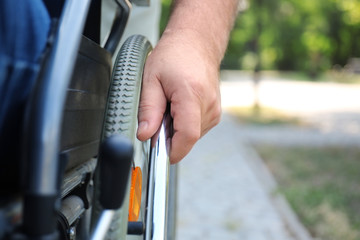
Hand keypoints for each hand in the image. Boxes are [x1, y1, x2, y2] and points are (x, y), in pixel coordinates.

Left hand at [136, 29, 220, 163]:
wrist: (197, 42)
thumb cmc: (175, 54)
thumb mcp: (151, 79)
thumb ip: (148, 110)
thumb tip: (144, 135)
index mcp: (192, 95)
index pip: (187, 136)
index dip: (172, 150)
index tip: (158, 153)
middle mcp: (209, 104)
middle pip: (188, 138)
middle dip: (169, 135)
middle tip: (159, 115)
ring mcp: (215, 109)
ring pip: (192, 135)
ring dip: (177, 128)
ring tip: (170, 105)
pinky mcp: (215, 111)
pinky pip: (197, 127)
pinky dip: (184, 123)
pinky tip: (179, 106)